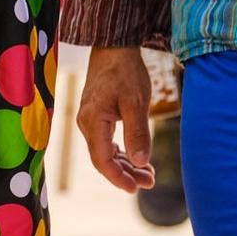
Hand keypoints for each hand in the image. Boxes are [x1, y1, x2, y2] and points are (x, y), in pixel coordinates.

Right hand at [77, 46, 155, 192]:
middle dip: (126, 174)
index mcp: (93, 121)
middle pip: (103, 159)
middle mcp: (86, 123)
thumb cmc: (125, 72)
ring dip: (125, 165)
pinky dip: (121, 153)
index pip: (102, 160)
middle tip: (150, 182)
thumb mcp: (136, 102)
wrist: (114, 47)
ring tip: (148, 174)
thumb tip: (141, 163)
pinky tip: (137, 158)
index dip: (118, 178)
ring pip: (105, 152)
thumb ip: (137, 133)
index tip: (136, 189)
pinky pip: (106, 142)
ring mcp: (90, 120)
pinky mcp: (96, 116)